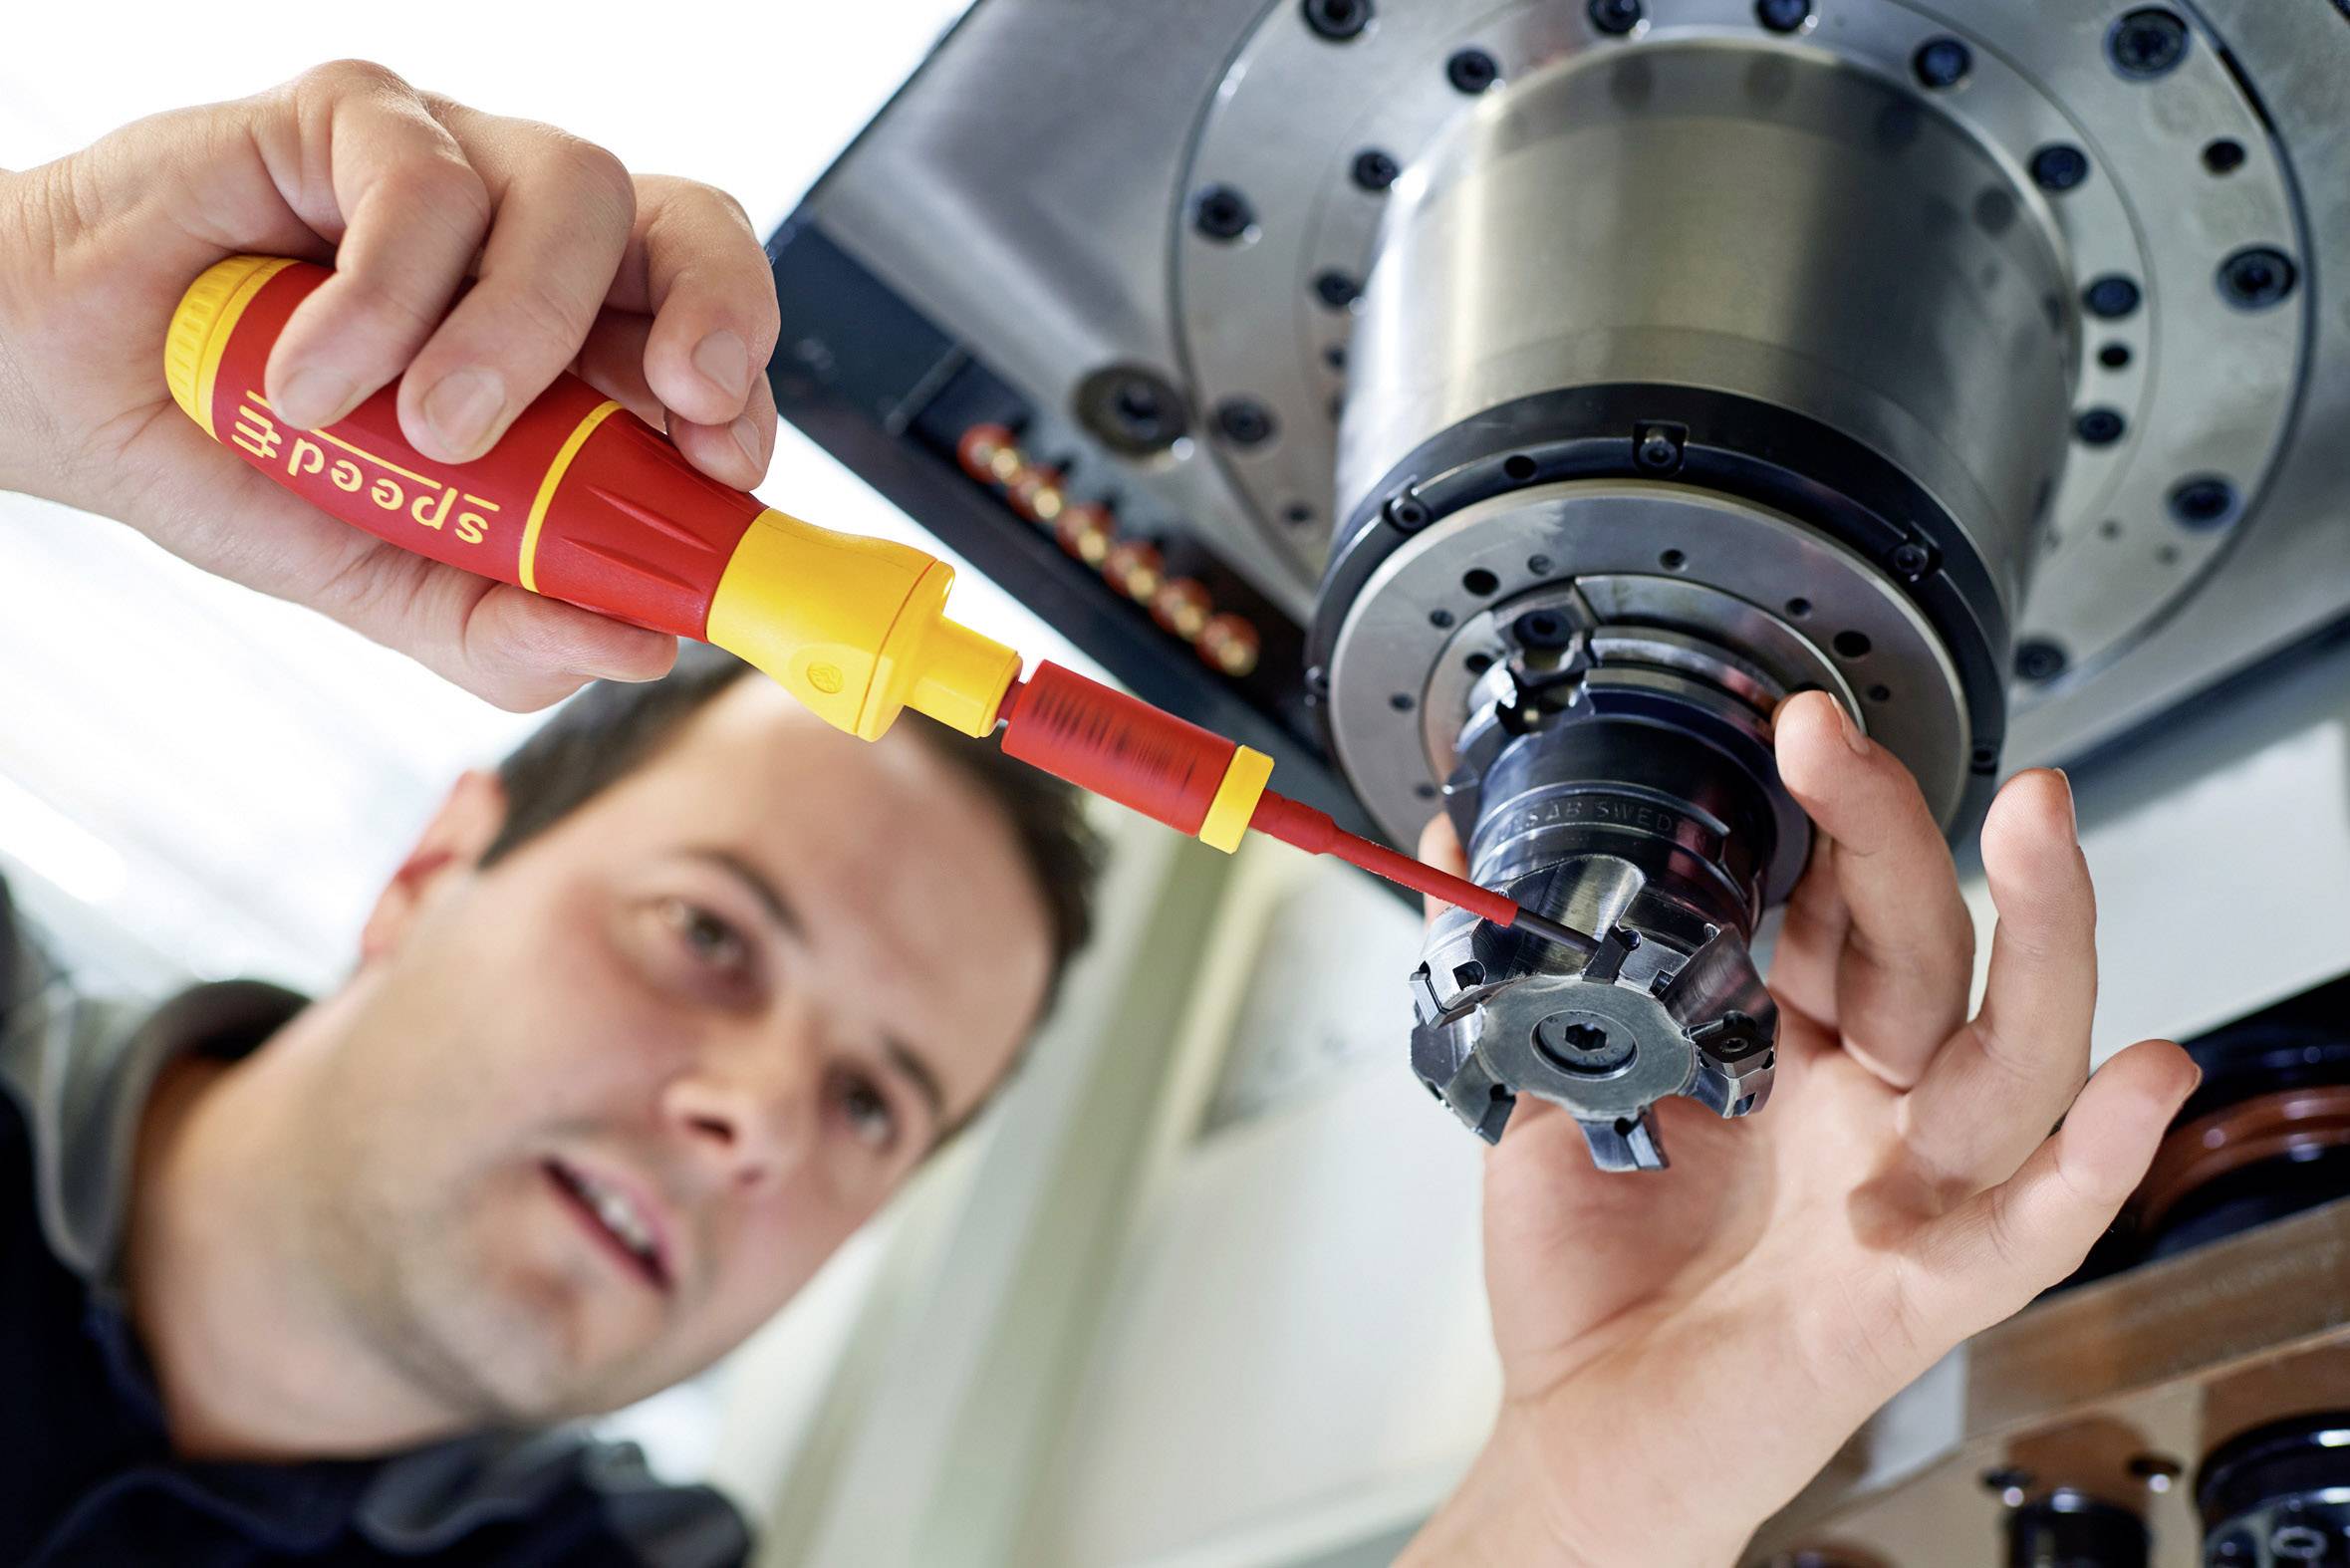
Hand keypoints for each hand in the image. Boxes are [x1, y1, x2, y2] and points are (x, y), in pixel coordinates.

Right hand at [0, 60, 781, 708]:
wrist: (63, 397)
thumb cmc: (247, 464)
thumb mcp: (386, 580)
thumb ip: (501, 622)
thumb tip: (641, 648)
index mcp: (581, 349)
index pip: (713, 339)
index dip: (748, 396)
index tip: (725, 471)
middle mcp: (540, 246)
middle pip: (692, 226)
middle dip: (719, 312)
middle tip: (683, 409)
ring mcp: (458, 170)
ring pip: (574, 191)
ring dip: (519, 332)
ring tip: (428, 435)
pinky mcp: (356, 116)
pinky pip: (425, 175)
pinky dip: (386, 293)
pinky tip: (317, 377)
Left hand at [1401, 691, 2198, 1567]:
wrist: (1588, 1432)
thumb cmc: (1590, 1278)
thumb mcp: (1538, 1094)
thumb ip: (1509, 975)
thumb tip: (1450, 851)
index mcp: (1792, 1052)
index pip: (1838, 910)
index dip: (1825, 821)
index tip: (1787, 731)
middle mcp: (1865, 1108)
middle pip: (1920, 948)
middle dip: (1892, 833)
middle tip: (1831, 738)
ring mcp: (1902, 1191)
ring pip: (2012, 1057)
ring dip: (2041, 939)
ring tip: (2035, 827)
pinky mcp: (1916, 1293)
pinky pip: (2029, 1230)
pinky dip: (2095, 1160)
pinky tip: (2142, 1079)